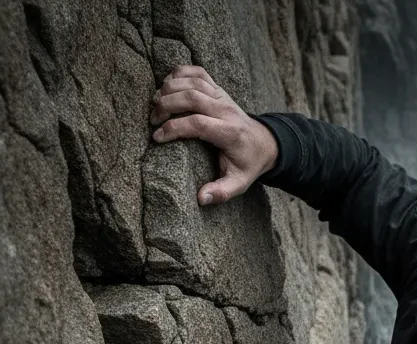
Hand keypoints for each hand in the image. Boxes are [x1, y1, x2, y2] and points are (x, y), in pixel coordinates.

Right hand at [149, 64, 279, 205]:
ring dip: (169, 88)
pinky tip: (167, 84)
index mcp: (230, 133)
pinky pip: (197, 72)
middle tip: (152, 120)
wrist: (264, 143)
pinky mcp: (218, 89)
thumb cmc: (247, 164)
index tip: (157, 137)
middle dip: (166, 105)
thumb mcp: (239, 183)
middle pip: (191, 97)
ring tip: (156, 104)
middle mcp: (226, 110)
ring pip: (192, 81)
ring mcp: (222, 96)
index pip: (198, 123)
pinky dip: (179, 73)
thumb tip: (201, 199)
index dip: (174, 128)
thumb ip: (221, 192)